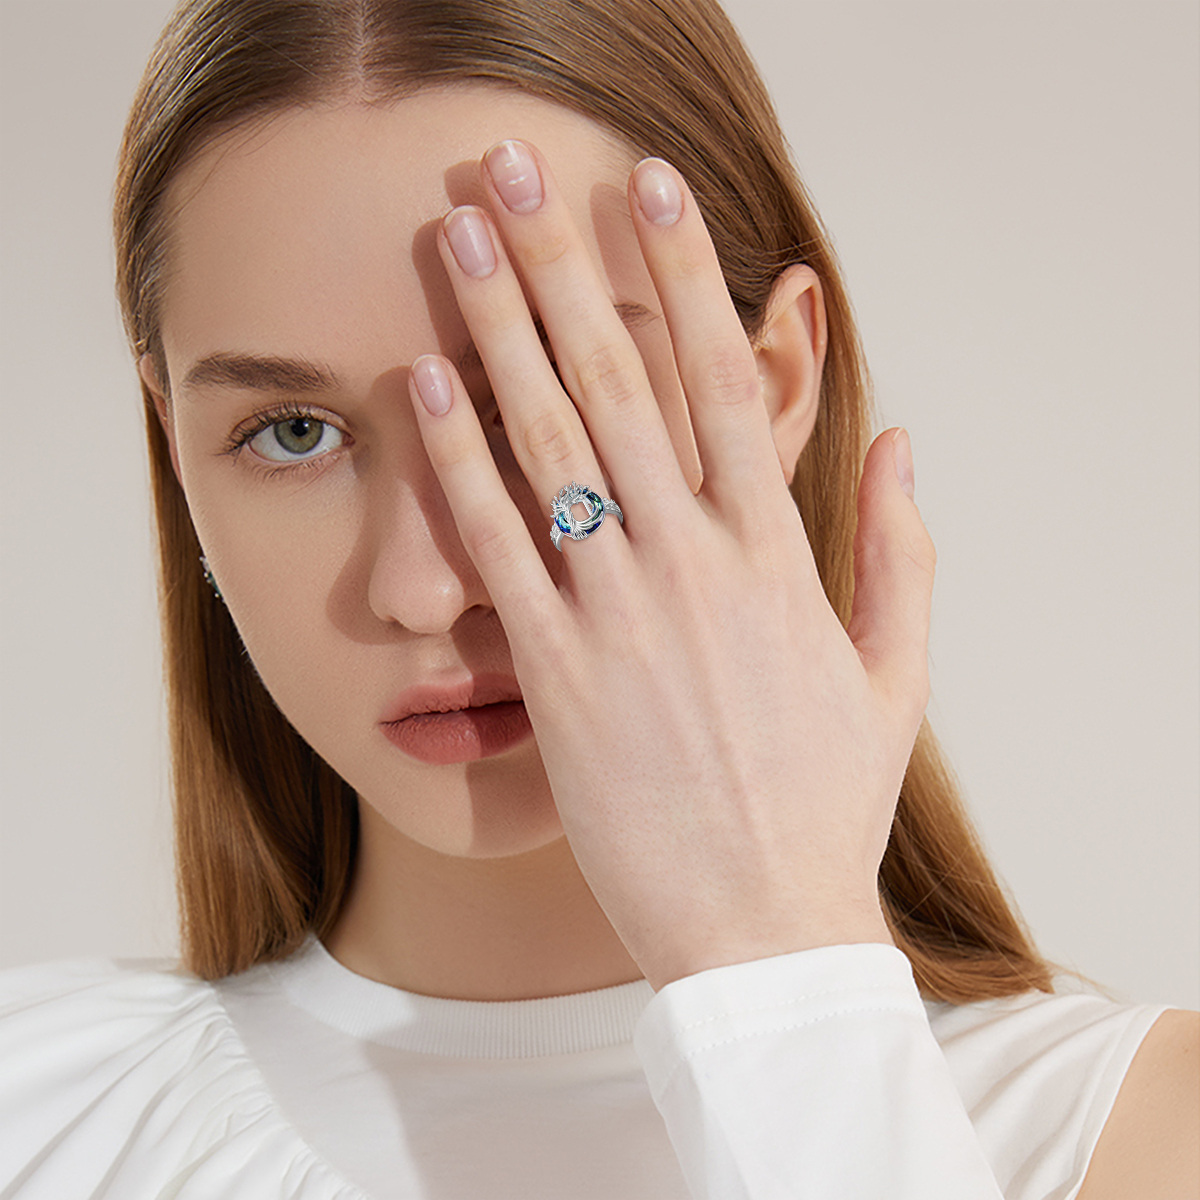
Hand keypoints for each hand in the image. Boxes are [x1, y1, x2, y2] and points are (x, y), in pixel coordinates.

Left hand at [406, 139, 935, 990]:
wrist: (760, 930)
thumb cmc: (824, 804)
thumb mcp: (895, 675)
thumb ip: (902, 551)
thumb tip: (907, 440)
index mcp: (777, 558)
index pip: (726, 383)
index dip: (685, 277)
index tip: (647, 192)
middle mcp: (693, 565)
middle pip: (621, 382)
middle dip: (565, 264)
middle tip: (515, 170)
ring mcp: (619, 615)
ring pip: (552, 443)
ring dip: (499, 330)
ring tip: (456, 237)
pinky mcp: (555, 675)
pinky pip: (501, 547)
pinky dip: (461, 460)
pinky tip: (426, 382)